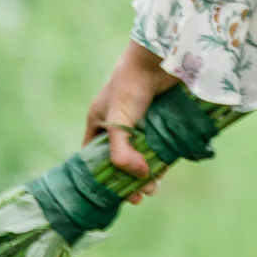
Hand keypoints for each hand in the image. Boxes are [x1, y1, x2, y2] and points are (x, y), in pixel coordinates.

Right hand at [83, 40, 174, 199]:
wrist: (160, 58)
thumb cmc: (131, 86)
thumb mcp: (118, 122)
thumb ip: (122, 153)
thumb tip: (140, 178)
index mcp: (99, 120)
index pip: (93, 154)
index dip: (99, 174)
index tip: (109, 194)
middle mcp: (118, 123)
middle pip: (120, 158)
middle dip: (126, 179)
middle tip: (136, 197)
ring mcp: (142, 121)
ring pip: (141, 154)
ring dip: (145, 173)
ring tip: (151, 190)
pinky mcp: (161, 119)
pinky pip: (159, 145)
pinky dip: (160, 159)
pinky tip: (163, 173)